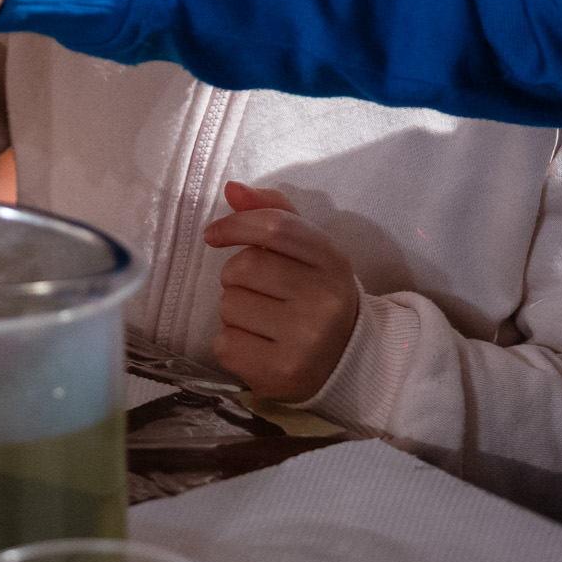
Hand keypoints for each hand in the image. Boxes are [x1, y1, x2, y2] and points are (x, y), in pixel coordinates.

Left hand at [202, 181, 359, 400]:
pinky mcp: (279, 373)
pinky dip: (231, 341)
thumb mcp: (309, 252)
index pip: (275, 227)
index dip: (236, 224)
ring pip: (229, 305)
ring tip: (262, 319)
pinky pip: (225, 343)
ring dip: (234, 309)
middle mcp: (323, 301)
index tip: (214, 234)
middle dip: (236, 275)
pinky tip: (258, 344)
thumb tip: (232, 189)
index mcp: (332, 262)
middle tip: (257, 290)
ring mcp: (303, 340)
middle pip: (244, 267)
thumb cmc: (317, 296)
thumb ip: (274, 214)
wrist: (347, 362)